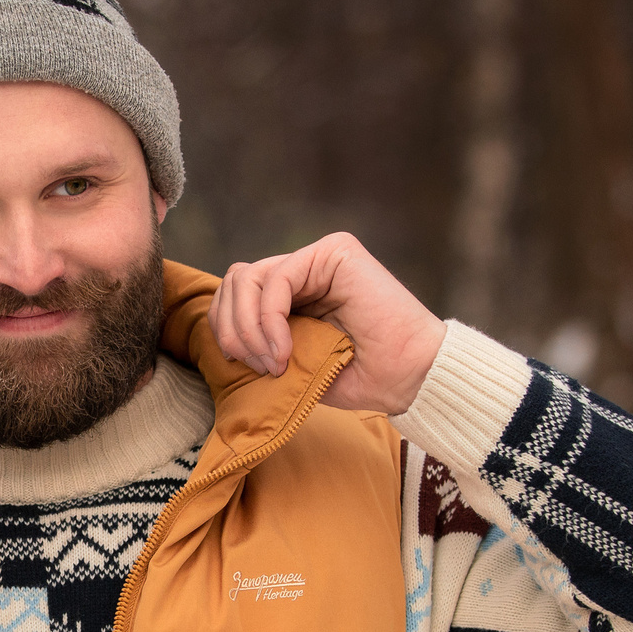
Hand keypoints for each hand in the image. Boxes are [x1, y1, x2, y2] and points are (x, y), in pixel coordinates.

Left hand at [212, 231, 448, 415]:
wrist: (413, 378)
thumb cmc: (365, 378)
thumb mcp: (297, 366)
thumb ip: (261, 347)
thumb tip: (220, 344)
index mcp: (295, 294)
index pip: (235, 295)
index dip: (226, 330)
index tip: (244, 369)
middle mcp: (305, 269)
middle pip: (235, 281)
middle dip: (231, 329)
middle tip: (257, 368)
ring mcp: (319, 258)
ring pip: (247, 277)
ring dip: (248, 327)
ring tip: (272, 362)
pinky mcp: (335, 253)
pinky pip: (276, 280)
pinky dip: (268, 320)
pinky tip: (283, 351)